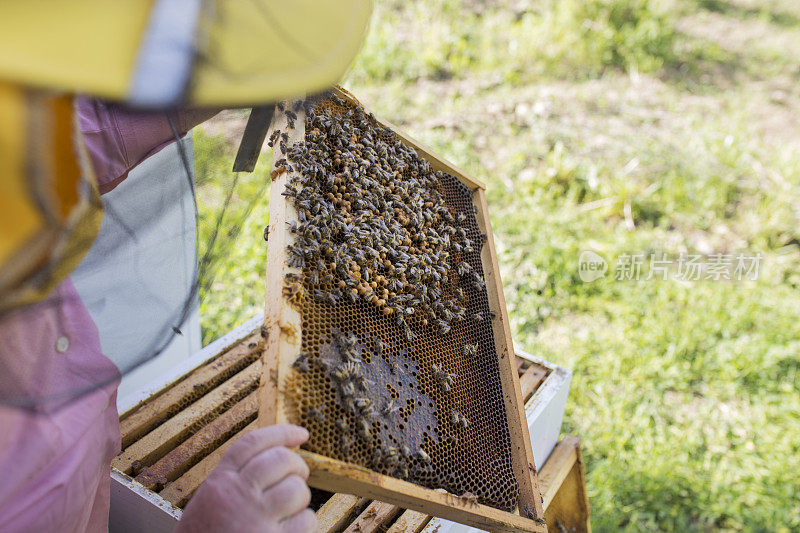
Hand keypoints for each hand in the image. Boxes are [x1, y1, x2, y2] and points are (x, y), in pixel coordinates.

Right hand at [176, 424, 315, 532]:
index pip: (253, 443)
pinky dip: (304, 522)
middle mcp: (237, 495)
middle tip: (298, 476)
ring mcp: (256, 518)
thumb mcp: (208, 502)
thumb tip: (275, 461)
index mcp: (219, 483)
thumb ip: (234, 481)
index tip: (301, 433)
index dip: (282, 433)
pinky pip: (305, 519)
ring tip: (288, 509)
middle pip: (281, 459)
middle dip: (297, 465)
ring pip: (297, 489)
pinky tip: (289, 529)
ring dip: (300, 497)